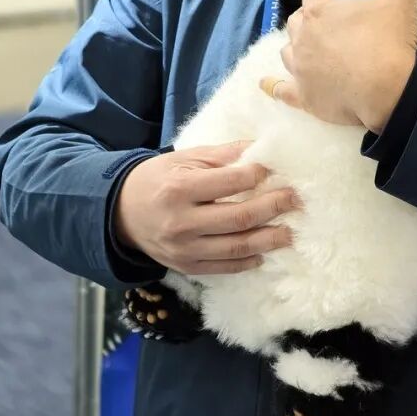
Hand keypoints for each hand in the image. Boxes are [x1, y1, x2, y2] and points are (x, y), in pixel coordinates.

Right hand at [114, 140, 298, 274]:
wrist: (120, 213)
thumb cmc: (157, 180)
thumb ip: (222, 155)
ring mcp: (184, 248)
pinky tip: (263, 253)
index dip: (258, 175)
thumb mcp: (184, 159)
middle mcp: (182, 221)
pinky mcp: (185, 266)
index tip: (276, 169)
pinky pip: (223, 267)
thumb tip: (260, 148)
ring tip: (290, 232)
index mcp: (180, 189)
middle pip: (239, 217)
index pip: (231, 182)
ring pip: (236, 246)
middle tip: (296, 200)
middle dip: (273, 207)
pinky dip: (246, 261)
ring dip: (268, 239)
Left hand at [260, 0, 416, 131]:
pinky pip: (281, 90)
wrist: (387, 91)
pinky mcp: (304, 96)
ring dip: (295, 47)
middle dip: (307, 19)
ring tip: (307, 49)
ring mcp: (300, 69)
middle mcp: (303, 38)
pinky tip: (265, 84)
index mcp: (320, 12)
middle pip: (296, 22)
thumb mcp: (401, 3)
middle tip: (325, 23)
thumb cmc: (389, 43)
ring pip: (287, 52)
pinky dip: (271, 86)